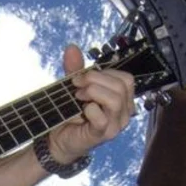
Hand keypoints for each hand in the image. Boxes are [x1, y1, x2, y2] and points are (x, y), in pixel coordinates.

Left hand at [47, 43, 134, 164]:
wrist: (59, 137)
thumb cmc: (73, 112)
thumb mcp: (75, 86)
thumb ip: (76, 68)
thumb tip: (72, 47)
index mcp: (123, 99)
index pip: (126, 78)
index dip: (104, 73)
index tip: (82, 76)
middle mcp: (124, 112)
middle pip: (122, 86)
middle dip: (95, 79)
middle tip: (76, 85)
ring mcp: (116, 125)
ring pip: (116, 100)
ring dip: (93, 92)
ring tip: (78, 96)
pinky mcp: (103, 135)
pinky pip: (102, 118)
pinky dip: (90, 109)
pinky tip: (83, 110)